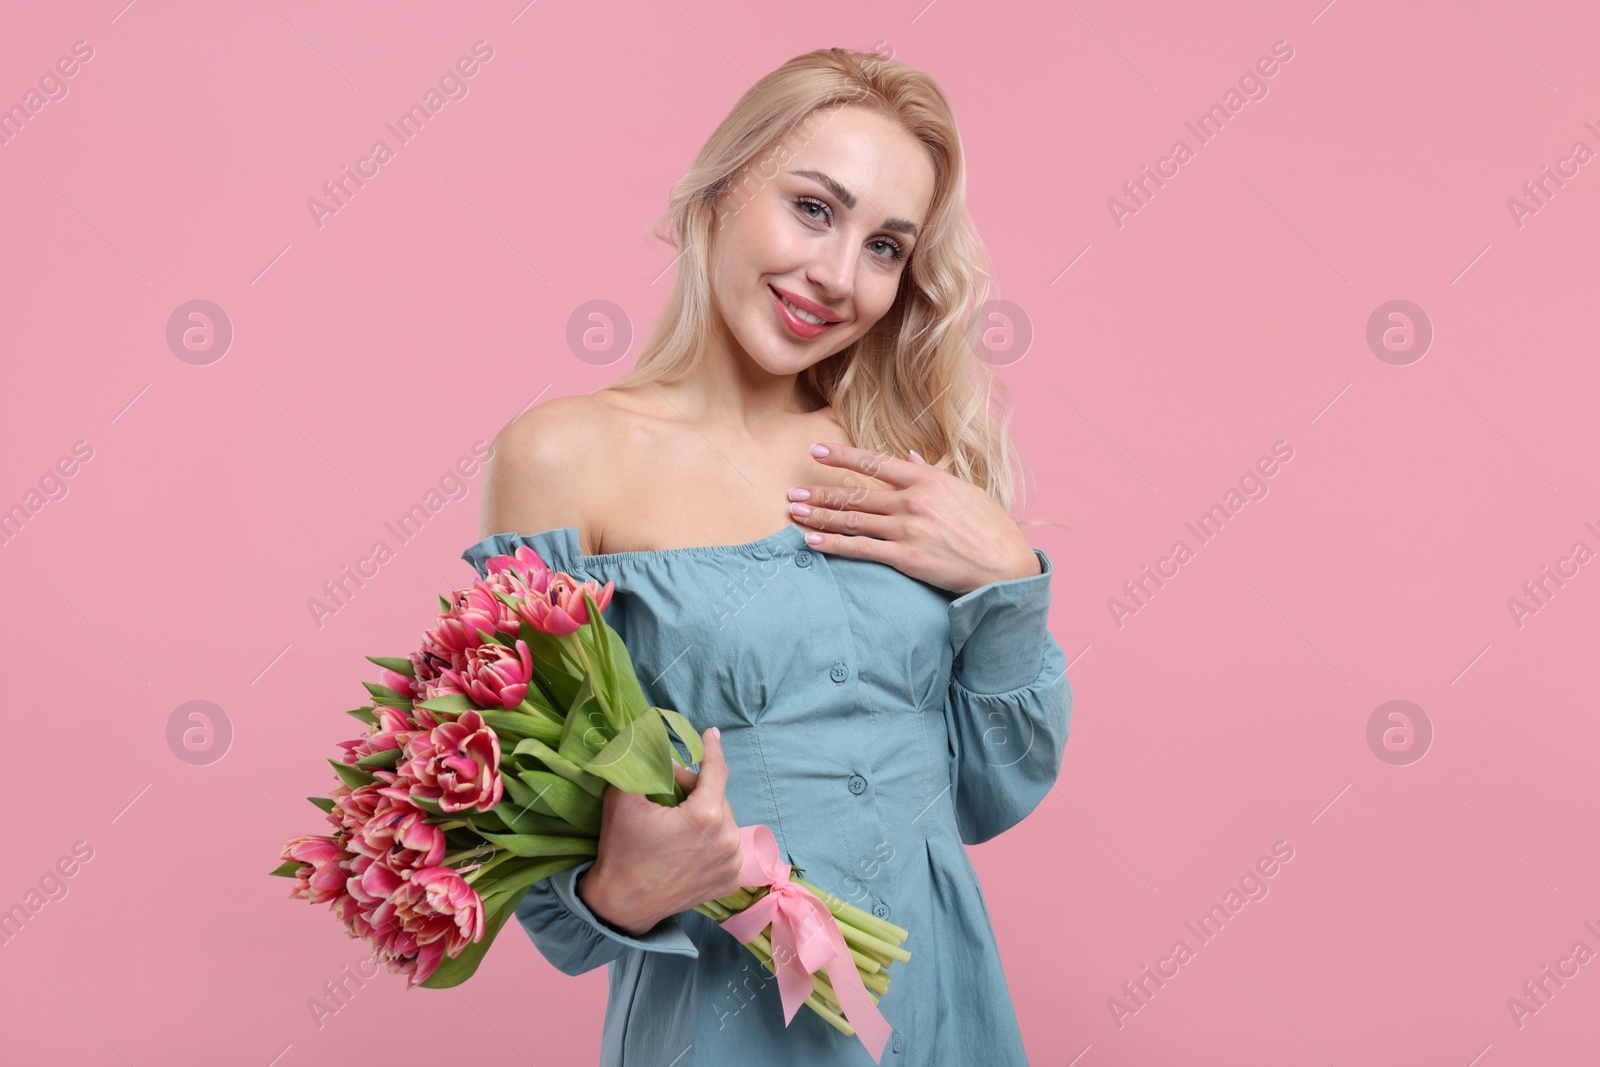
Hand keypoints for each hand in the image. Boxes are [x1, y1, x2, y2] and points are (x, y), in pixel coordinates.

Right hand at [577, 727, 744, 935]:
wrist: (621, 905)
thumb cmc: (621, 850)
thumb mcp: (623, 799)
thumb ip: (646, 767)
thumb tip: (669, 756)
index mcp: (707, 816)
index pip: (716, 770)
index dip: (712, 748)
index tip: (711, 733)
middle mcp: (728, 839)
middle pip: (716, 797)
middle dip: (695, 790)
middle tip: (668, 794)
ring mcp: (732, 863)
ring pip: (723, 821)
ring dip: (704, 815)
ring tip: (678, 823)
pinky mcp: (729, 881)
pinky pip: (725, 846)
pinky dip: (711, 839)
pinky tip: (689, 844)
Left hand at [787, 442, 1040, 595]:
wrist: (1005, 565)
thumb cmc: (990, 528)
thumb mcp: (964, 491)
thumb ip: (931, 474)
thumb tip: (908, 458)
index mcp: (926, 479)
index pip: (875, 462)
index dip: (842, 456)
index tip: (816, 451)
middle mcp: (912, 501)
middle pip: (856, 493)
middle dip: (821, 492)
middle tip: (794, 492)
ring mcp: (907, 529)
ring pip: (853, 519)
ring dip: (820, 516)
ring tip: (796, 512)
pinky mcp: (905, 557)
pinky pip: (861, 549)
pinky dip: (833, 544)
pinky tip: (812, 542)